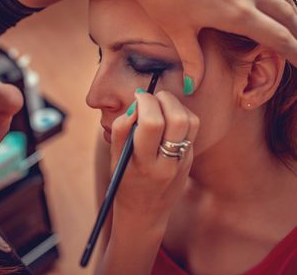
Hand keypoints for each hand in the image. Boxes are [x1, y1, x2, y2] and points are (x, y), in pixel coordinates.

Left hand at [101, 0, 296, 93]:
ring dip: (288, 6)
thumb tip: (192, 87)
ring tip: (290, 20)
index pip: (278, 37)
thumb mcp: (177, 32)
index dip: (295, 53)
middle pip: (285, 14)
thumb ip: (191, 59)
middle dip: (295, 32)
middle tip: (296, 45)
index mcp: (237, 14)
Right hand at [109, 90, 198, 227]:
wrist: (145, 212)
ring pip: (191, 121)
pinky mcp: (191, 159)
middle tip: (150, 98)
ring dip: (176, 105)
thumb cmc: (124, 181)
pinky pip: (192, 129)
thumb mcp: (115, 158)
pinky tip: (167, 118)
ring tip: (160, 105)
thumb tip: (135, 106)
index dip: (145, 102)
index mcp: (143, 163)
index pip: (152, 122)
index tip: (137, 97)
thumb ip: (121, 130)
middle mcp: (167, 163)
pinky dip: (181, 115)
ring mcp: (183, 162)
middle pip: (177, 118)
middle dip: (163, 98)